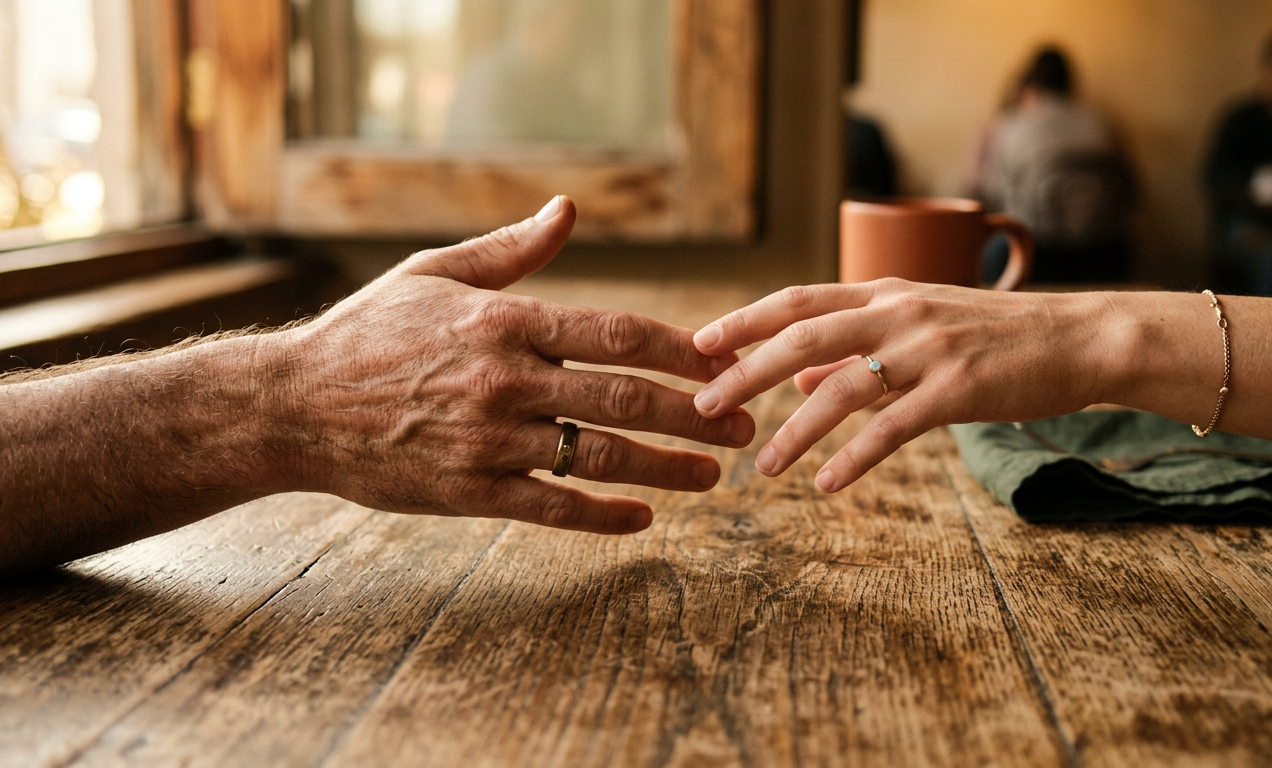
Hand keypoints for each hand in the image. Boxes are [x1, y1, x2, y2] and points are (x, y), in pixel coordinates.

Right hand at [269, 196, 754, 533]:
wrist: (292, 404)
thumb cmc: (368, 332)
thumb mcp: (434, 273)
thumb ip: (511, 249)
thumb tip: (568, 211)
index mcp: (505, 319)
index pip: (620, 333)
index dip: (687, 350)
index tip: (729, 361)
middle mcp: (505, 379)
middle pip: (626, 397)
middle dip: (698, 414)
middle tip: (746, 428)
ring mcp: (488, 440)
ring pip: (601, 456)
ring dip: (668, 468)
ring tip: (715, 476)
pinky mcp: (469, 491)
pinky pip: (552, 508)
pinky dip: (603, 515)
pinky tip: (643, 517)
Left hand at [691, 280, 1111, 492]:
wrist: (1077, 337)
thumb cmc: (993, 334)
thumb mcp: (918, 325)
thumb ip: (855, 348)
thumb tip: (796, 375)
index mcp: (883, 292)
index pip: (797, 300)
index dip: (744, 321)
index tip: (698, 346)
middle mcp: (898, 312)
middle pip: (802, 337)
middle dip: (746, 373)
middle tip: (703, 406)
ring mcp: (927, 349)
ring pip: (841, 388)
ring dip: (795, 429)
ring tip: (763, 466)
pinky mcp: (957, 389)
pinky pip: (892, 427)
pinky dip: (854, 457)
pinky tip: (826, 484)